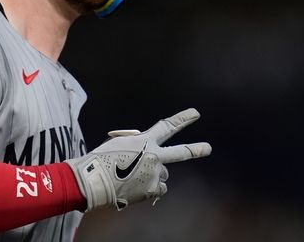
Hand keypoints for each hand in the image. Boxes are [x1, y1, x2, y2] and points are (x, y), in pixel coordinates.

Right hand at [65, 108, 210, 210]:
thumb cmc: (101, 160)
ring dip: (153, 175)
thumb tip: (154, 159)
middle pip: (180, 152)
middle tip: (208, 148)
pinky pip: (159, 189)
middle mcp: (154, 156)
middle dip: (196, 149)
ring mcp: (155, 173)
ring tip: (133, 177)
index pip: (167, 126)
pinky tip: (136, 187)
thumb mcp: (118, 143)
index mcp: (144, 141)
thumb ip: (138, 147)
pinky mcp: (152, 189)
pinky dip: (151, 189)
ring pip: (162, 175)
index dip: (183, 119)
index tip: (195, 113)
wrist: (94, 179)